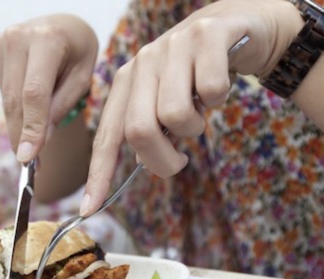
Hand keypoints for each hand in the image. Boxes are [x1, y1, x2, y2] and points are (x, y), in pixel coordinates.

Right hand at [0, 14, 98, 161]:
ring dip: (18, 126)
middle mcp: (17, 38)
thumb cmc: (77, 51)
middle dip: (21, 135)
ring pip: (6, 100)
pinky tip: (30, 102)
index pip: (34, 93)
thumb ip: (61, 106)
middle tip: (29, 164)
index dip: (31, 128)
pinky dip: (15, 108)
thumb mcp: (82, 76)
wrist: (60, 25)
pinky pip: (2, 92)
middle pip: (14, 100)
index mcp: (47, 39)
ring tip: (33, 141)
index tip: (29, 157)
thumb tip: (39, 141)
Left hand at [81, 0, 303, 215]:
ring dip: (196, 128)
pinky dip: (220, 99)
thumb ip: (150, 129)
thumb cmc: (196, 74)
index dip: (98, 175)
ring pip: (176, 115)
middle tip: (179, 161)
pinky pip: (212, 91)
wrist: (234, 24)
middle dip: (162, 160)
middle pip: (139, 131)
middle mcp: (142, 63)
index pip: (107, 136)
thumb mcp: (167, 101)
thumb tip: (139, 161)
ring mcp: (172, 47)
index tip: (89, 208)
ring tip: (201, 111)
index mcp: (126, 83)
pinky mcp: (206, 36)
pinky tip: (219, 85)